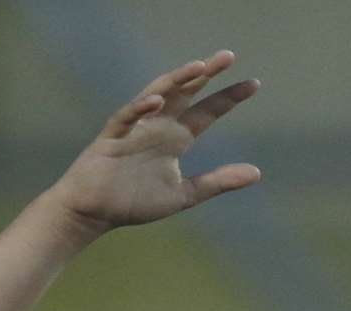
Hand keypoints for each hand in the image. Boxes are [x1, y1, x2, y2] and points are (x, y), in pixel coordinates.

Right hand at [44, 51, 260, 236]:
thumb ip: (217, 181)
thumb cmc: (133, 202)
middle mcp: (158, 127)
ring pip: (157, 95)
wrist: (94, 214)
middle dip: (204, 75)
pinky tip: (157, 101)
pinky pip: (126, 118)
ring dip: (176, 80)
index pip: (207, 112)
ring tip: (198, 67)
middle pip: (185, 93)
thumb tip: (256, 172)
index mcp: (175, 138)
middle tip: (227, 57)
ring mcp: (135, 129)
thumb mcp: (183, 194)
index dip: (228, 98)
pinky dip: (140, 109)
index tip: (254, 84)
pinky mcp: (111, 138)